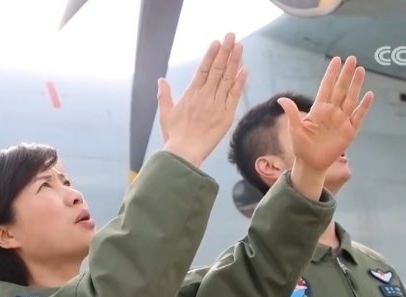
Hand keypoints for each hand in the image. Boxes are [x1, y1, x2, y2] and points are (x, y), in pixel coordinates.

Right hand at [158, 33, 248, 167]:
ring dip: (234, 61)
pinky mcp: (226, 115)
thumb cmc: (174, 135)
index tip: (217, 42)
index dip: (211, 54)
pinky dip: (240, 82)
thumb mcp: (165, 113)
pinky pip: (234, 95)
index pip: (203, 69)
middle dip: (225, 51)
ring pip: (227, 78)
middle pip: (218, 69)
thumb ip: (164, 95)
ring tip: (239, 46)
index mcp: (191, 93)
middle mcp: (205, 95)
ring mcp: (217, 104)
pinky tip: (244, 69)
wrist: (185, 152)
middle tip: (232, 35)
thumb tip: (161, 80)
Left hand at [279, 56, 373, 172]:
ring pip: (350, 99)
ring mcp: (342, 120)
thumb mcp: (295, 129)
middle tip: (352, 59)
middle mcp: (332, 111)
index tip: (336, 60)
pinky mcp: (350, 131)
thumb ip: (292, 113)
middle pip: (341, 89)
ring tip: (360, 70)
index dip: (331, 74)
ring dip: (356, 85)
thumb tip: (281, 99)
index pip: (326, 87)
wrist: (311, 164)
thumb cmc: (301, 146)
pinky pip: (358, 116)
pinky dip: (364, 106)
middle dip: (346, 74)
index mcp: (318, 109)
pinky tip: (369, 94)